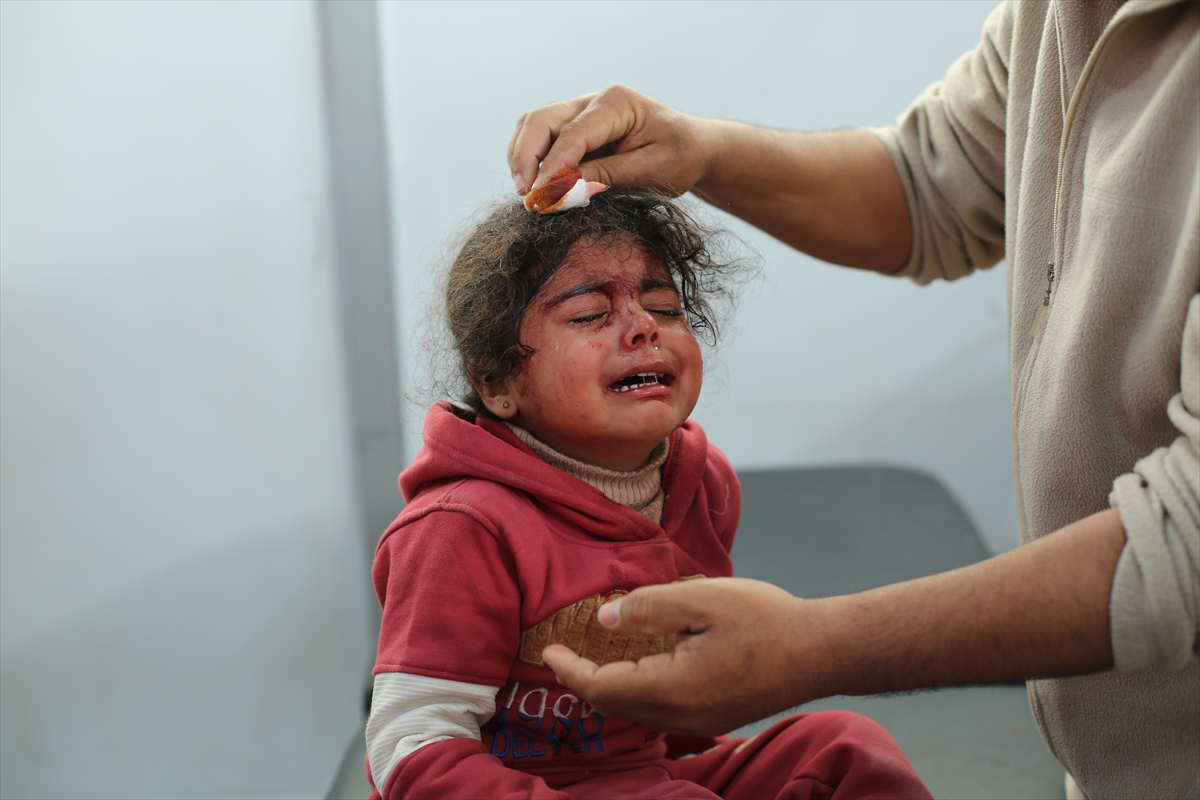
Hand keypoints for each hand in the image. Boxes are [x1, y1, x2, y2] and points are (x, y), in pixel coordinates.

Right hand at [507, 85, 713, 196]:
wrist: (693, 149)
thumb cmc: (680, 158)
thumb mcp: (650, 170)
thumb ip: (606, 176)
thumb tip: (562, 188)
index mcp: (616, 103)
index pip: (572, 133)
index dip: (552, 166)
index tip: (540, 196)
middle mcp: (593, 101)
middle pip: (541, 120)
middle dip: (525, 157)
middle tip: (525, 195)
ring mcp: (581, 112)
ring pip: (534, 125)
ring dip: (522, 157)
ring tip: (526, 192)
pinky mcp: (576, 128)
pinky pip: (542, 137)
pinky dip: (532, 159)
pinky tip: (535, 185)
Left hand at [541, 577, 819, 736]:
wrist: (823, 651)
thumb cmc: (765, 619)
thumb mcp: (701, 599)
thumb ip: (648, 608)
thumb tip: (604, 620)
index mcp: (671, 688)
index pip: (601, 688)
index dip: (570, 669)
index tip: (548, 649)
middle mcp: (681, 715)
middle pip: (615, 705)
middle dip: (584, 681)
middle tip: (563, 654)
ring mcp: (700, 720)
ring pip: (637, 711)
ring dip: (610, 687)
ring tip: (594, 657)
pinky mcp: (714, 714)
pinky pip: (660, 710)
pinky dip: (636, 690)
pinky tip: (639, 665)